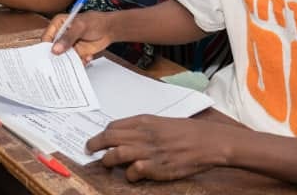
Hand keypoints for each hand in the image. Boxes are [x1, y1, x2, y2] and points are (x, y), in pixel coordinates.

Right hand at [43, 11, 113, 63]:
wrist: (108, 29)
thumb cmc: (95, 22)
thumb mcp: (80, 27)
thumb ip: (68, 37)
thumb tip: (55, 49)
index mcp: (58, 25)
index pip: (46, 38)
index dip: (46, 48)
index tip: (49, 56)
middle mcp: (61, 36)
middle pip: (53, 50)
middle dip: (57, 57)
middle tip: (63, 62)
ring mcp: (68, 46)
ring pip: (63, 58)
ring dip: (70, 61)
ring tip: (80, 59)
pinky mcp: (76, 53)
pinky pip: (73, 62)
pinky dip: (80, 62)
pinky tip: (87, 57)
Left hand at [86, 116, 225, 181]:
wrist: (207, 141)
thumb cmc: (185, 132)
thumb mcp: (160, 122)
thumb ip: (141, 128)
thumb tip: (122, 135)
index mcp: (144, 121)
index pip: (113, 126)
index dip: (102, 134)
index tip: (97, 140)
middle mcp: (143, 134)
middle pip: (109, 138)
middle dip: (95, 144)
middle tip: (89, 150)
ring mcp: (149, 151)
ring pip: (116, 154)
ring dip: (107, 160)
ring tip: (106, 163)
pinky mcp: (156, 167)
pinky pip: (133, 171)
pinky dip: (129, 174)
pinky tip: (133, 174)